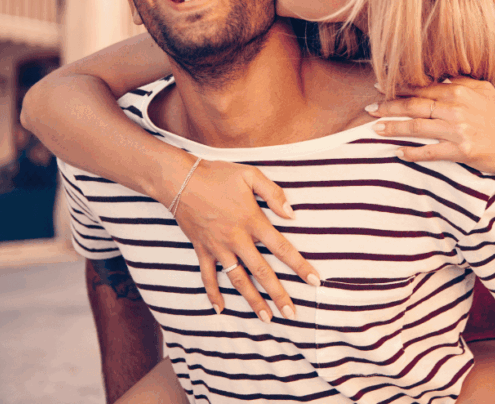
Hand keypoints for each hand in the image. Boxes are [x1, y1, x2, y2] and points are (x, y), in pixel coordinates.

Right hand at [171, 160, 319, 320]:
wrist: (180, 180)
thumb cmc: (218, 175)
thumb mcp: (251, 175)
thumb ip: (274, 193)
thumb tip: (292, 215)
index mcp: (252, 221)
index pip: (282, 248)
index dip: (299, 266)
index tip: (314, 281)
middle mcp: (237, 239)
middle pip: (262, 271)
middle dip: (278, 294)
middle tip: (292, 314)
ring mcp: (218, 247)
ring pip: (238, 279)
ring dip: (252, 300)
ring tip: (266, 318)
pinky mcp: (202, 249)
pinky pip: (208, 276)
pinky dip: (212, 293)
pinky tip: (220, 309)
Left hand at [365, 77, 494, 175]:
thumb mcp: (484, 91)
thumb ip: (461, 82)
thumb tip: (439, 77)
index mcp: (460, 91)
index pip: (422, 88)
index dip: (398, 87)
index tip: (378, 87)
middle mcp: (456, 108)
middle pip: (414, 106)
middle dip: (388, 106)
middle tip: (368, 109)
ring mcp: (458, 130)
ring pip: (417, 127)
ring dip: (393, 128)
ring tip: (375, 129)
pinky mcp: (461, 151)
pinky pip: (430, 152)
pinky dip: (412, 153)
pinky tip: (399, 153)